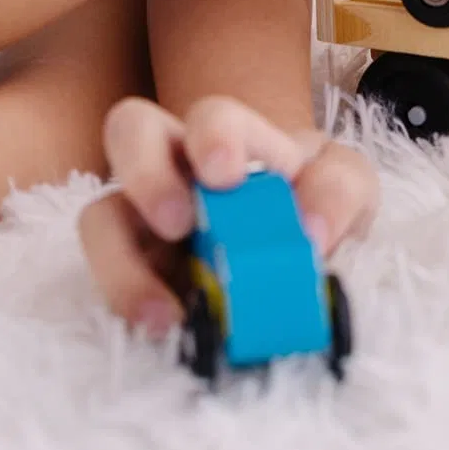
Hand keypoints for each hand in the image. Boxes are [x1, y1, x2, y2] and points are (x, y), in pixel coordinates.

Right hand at [77, 95, 378, 335]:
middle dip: (147, 173)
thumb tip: (310, 230)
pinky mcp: (134, 276)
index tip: (228, 176)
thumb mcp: (349, 188)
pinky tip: (167, 332)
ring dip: (120, 264)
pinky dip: (130, 307)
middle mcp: (177, 167)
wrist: (307, 260)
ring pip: (99, 218)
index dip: (214, 138)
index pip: (212, 116)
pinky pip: (108, 286)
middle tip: (179, 222)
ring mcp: (145, 222)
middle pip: (129, 132)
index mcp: (233, 140)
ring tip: (164, 314)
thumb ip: (339, 190)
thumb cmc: (317, 203)